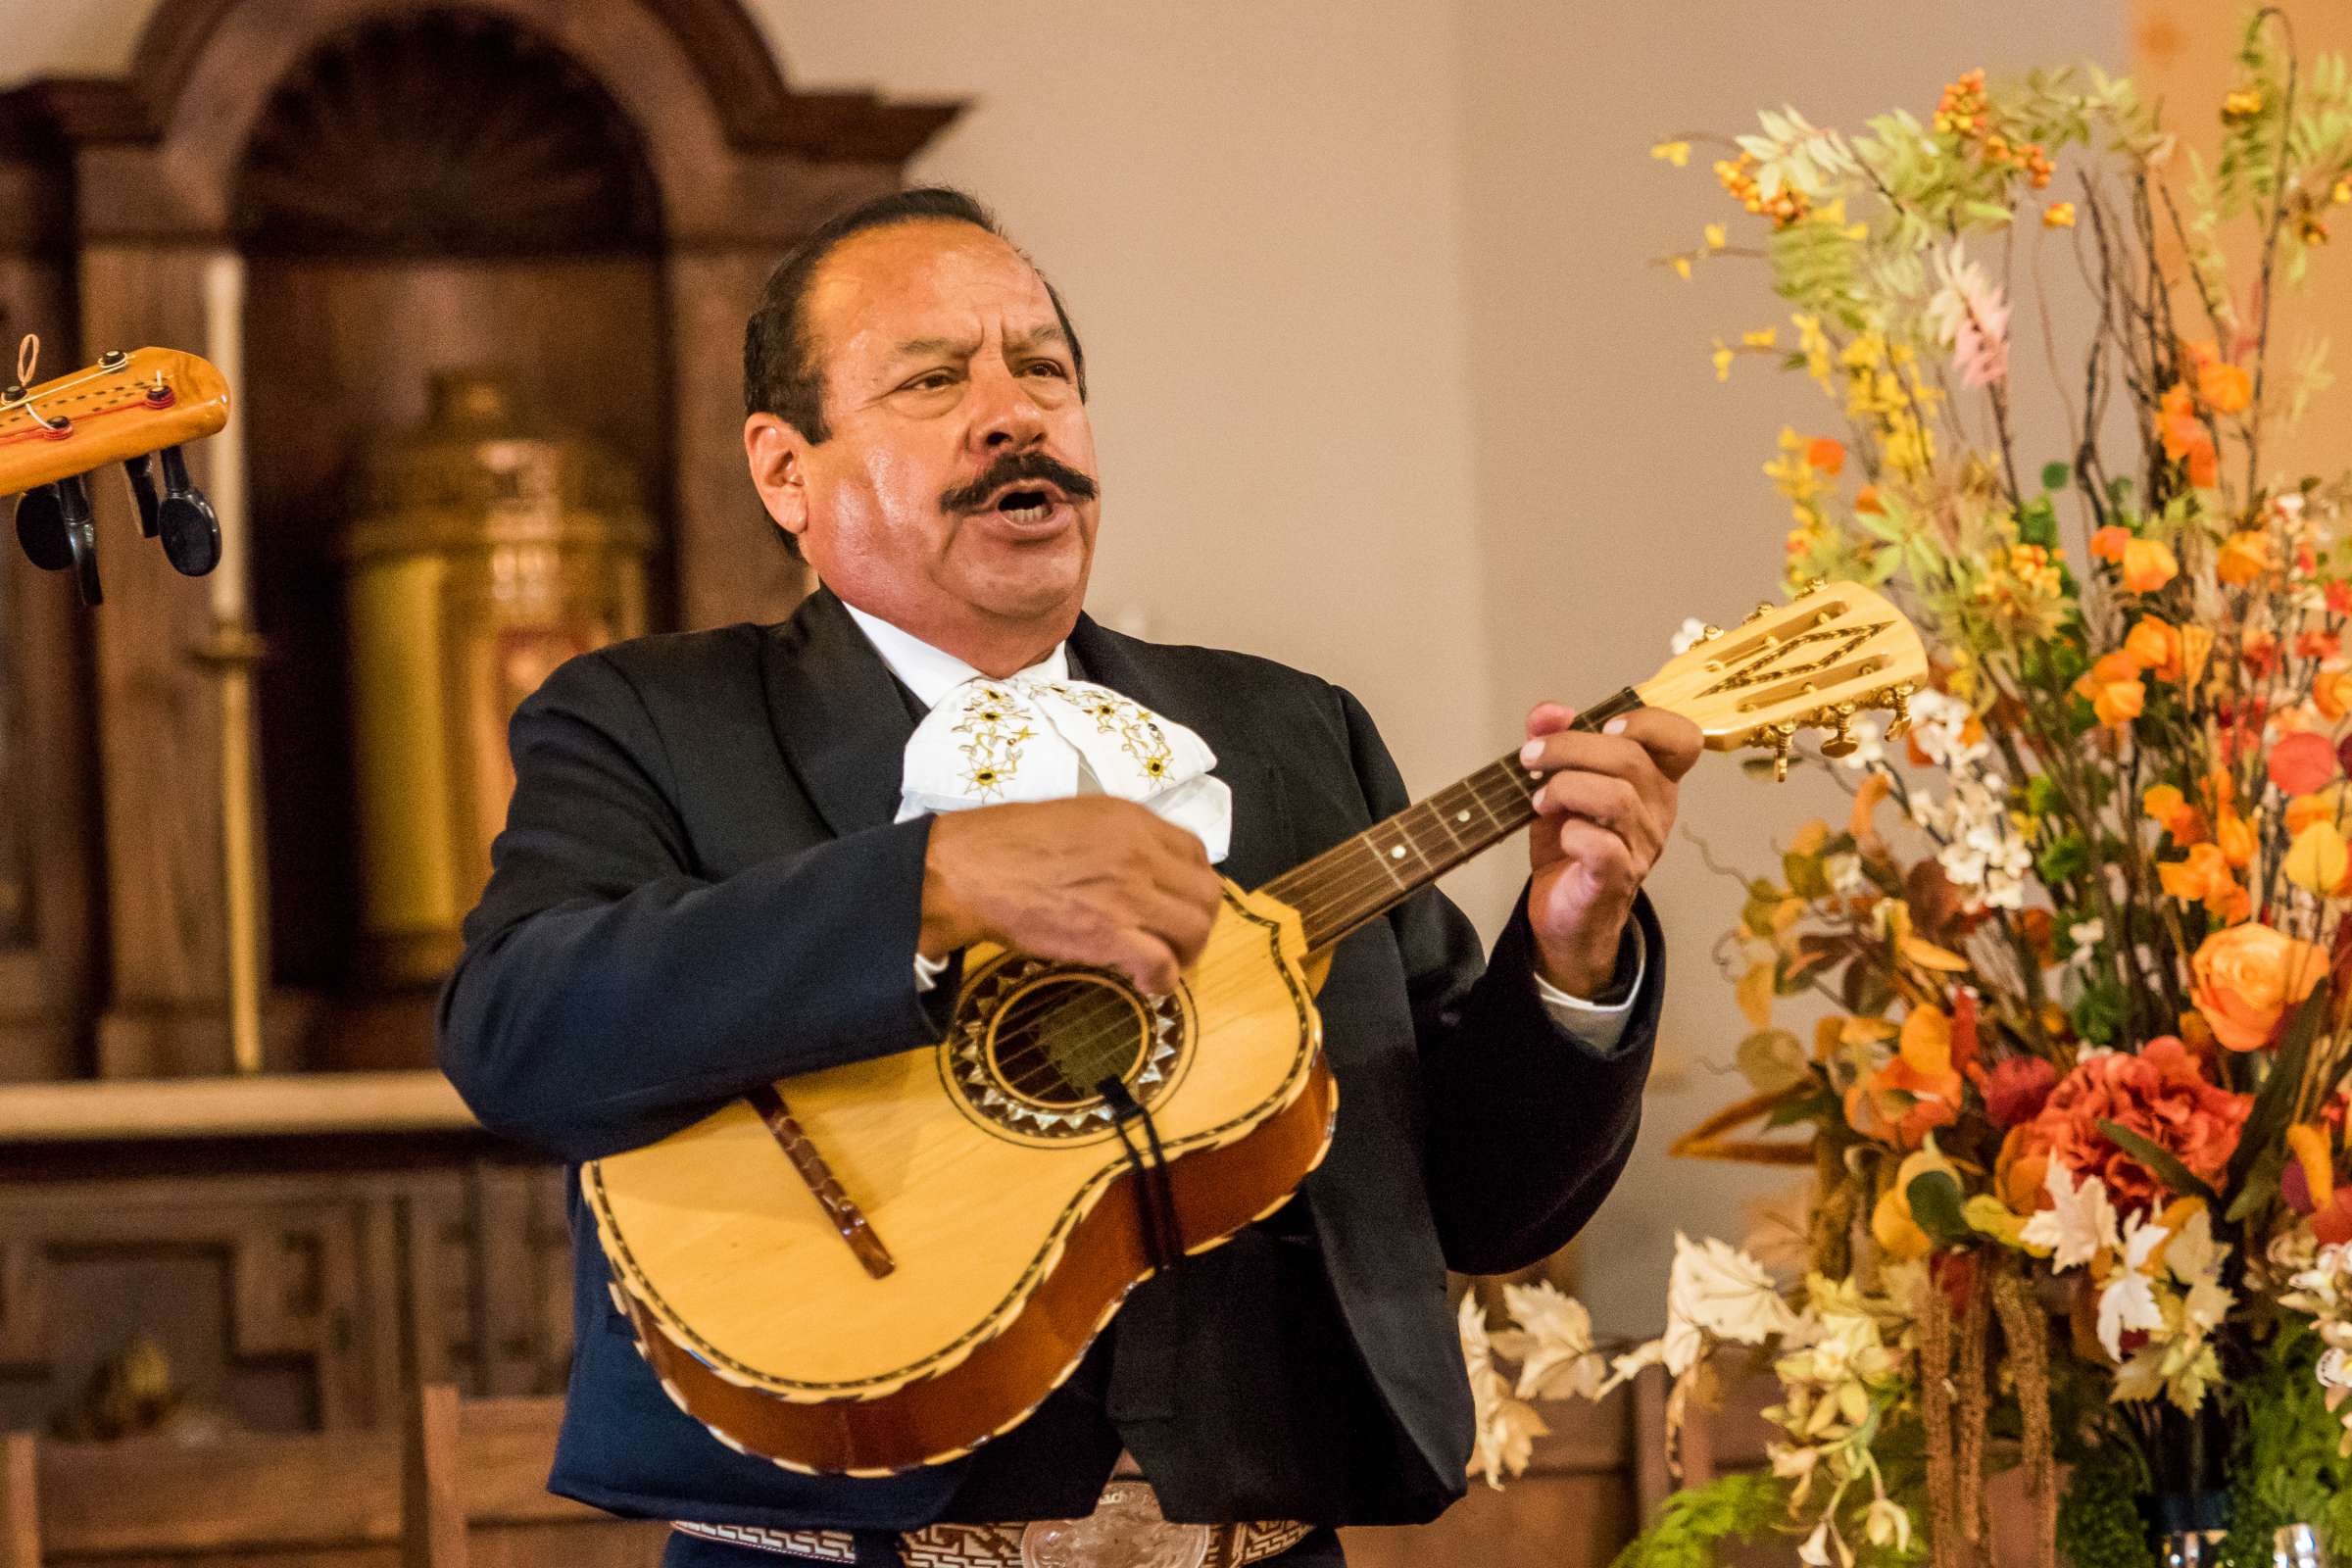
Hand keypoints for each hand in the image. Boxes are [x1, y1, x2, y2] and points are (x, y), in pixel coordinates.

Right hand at [920, 797, 1223, 993]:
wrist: (970, 870)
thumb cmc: (1009, 844)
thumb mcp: (1077, 819)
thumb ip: (1116, 839)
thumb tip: (1137, 868)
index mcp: (1132, 820)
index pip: (1196, 852)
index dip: (1192, 883)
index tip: (1177, 902)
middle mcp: (1140, 853)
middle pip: (1206, 893)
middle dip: (1198, 922)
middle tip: (1176, 941)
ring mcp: (1129, 893)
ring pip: (1195, 929)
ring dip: (1187, 953)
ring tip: (1164, 964)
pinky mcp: (1110, 933)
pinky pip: (1162, 964)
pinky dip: (1163, 981)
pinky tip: (1146, 984)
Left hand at [1520, 702, 1702, 996]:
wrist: (1565, 912)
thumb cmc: (1570, 844)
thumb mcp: (1558, 784)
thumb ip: (1554, 741)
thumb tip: (1549, 711)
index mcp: (1652, 780)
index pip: (1682, 740)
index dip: (1648, 722)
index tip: (1604, 724)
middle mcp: (1656, 810)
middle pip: (1631, 759)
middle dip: (1570, 747)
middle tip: (1531, 758)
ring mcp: (1641, 846)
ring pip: (1617, 798)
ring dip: (1566, 788)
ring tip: (1539, 801)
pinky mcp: (1616, 877)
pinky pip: (1602, 845)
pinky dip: (1572, 832)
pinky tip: (1559, 835)